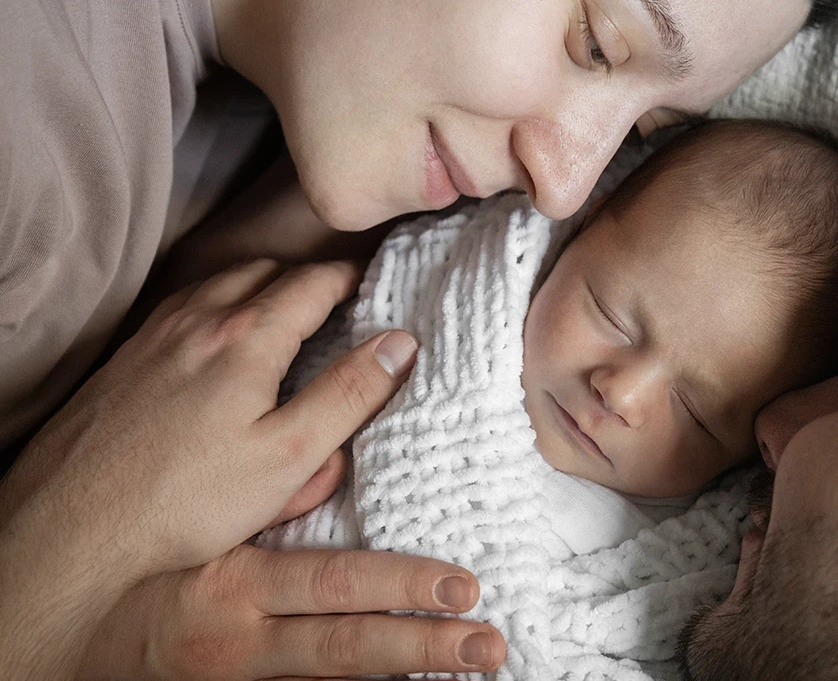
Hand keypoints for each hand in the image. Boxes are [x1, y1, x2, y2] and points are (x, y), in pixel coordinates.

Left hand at [6, 259, 415, 574]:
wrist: (71, 529)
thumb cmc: (184, 501)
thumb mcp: (289, 457)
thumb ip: (348, 395)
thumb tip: (400, 345)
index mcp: (246, 338)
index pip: (313, 282)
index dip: (351, 277)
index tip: (376, 282)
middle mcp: (197, 322)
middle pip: (264, 270)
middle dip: (306, 277)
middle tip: (338, 298)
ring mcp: (154, 337)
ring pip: (218, 283)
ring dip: (259, 285)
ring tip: (286, 312)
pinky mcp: (124, 362)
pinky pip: (180, 308)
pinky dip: (215, 305)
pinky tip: (218, 341)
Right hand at [79, 545, 506, 679]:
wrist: (62, 639)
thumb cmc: (141, 570)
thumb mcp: (198, 530)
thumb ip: (269, 503)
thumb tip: (337, 465)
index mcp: (233, 586)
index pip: (333, 586)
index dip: (401, 586)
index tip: (463, 585)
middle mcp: (241, 643)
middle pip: (347, 647)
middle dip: (422, 646)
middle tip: (488, 643)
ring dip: (405, 674)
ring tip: (474, 664)